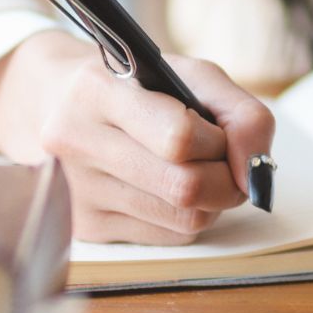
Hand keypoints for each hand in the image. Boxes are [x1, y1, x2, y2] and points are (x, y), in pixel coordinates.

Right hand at [0, 31, 275, 244]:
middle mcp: (76, 142)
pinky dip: (186, 217)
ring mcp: (75, 190)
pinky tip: (169, 189)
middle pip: (185, 188)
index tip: (222, 136)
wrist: (54, 102)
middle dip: (227, 181)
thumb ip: (241, 113)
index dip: (219, 143)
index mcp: (98, 91)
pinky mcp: (84, 226)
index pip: (179, 137)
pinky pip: (167, 237)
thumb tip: (258, 172)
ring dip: (211, 201)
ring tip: (198, 171)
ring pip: (183, 220)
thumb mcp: (189, 75)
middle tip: (227, 164)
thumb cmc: (136, 86)